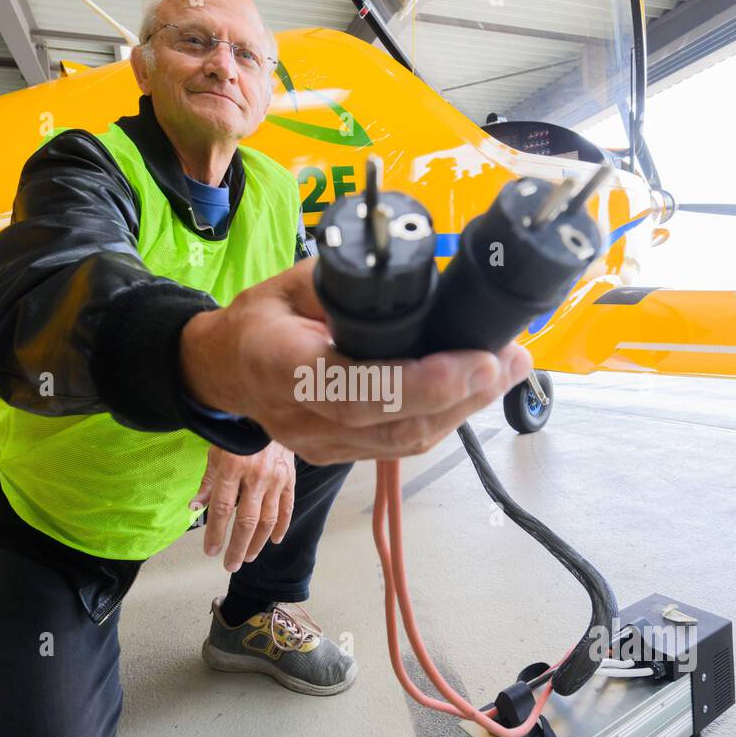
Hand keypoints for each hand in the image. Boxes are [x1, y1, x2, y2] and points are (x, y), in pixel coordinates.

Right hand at [179, 258, 532, 463]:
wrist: (223, 369)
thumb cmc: (261, 318)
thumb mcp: (294, 282)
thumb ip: (352, 287)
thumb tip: (423, 280)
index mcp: (280, 365)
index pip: (355, 387)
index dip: (421, 382)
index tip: (477, 361)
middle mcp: (300, 417)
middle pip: (393, 423)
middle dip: (463, 395)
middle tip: (512, 359)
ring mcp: (320, 445)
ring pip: (405, 440)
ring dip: (465, 408)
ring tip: (510, 369)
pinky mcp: (339, 456)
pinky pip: (400, 445)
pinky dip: (444, 418)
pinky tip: (477, 390)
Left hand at [190, 441, 295, 571]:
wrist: (266, 412)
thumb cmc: (236, 432)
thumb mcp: (216, 453)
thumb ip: (208, 482)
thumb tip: (194, 507)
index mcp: (232, 468)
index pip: (221, 509)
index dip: (215, 533)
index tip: (210, 551)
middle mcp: (255, 476)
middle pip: (246, 520)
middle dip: (237, 546)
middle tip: (230, 565)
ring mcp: (275, 478)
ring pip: (267, 519)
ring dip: (257, 542)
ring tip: (248, 557)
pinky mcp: (289, 477)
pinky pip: (287, 507)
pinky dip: (282, 526)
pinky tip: (274, 540)